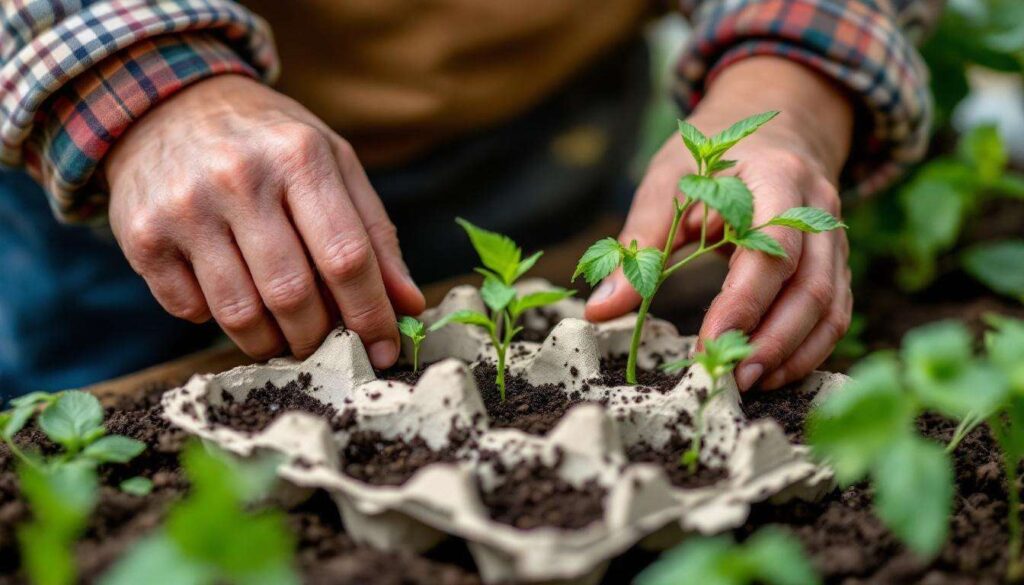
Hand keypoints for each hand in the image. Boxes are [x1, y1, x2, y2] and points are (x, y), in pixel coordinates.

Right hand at [106, 75, 424, 365]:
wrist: (168, 105)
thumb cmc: (269, 144)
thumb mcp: (333, 164)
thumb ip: (375, 234)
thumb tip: (409, 304)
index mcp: (300, 156)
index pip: (346, 257)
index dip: (371, 315)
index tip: (384, 351)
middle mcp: (240, 178)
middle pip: (292, 295)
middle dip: (318, 336)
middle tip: (324, 342)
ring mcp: (185, 207)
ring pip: (239, 315)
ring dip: (270, 342)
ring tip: (282, 334)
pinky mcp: (142, 235)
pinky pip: (189, 311)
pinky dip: (215, 320)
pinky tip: (227, 292)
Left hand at [585, 57, 853, 390]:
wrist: (768, 137)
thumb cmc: (708, 161)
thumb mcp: (666, 184)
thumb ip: (637, 246)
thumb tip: (600, 311)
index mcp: (776, 178)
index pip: (770, 250)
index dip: (743, 302)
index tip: (707, 343)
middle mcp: (817, 209)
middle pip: (810, 285)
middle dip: (771, 340)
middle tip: (729, 379)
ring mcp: (835, 239)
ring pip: (830, 306)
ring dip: (791, 353)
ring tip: (748, 384)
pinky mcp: (836, 265)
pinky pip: (834, 314)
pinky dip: (807, 349)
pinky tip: (771, 373)